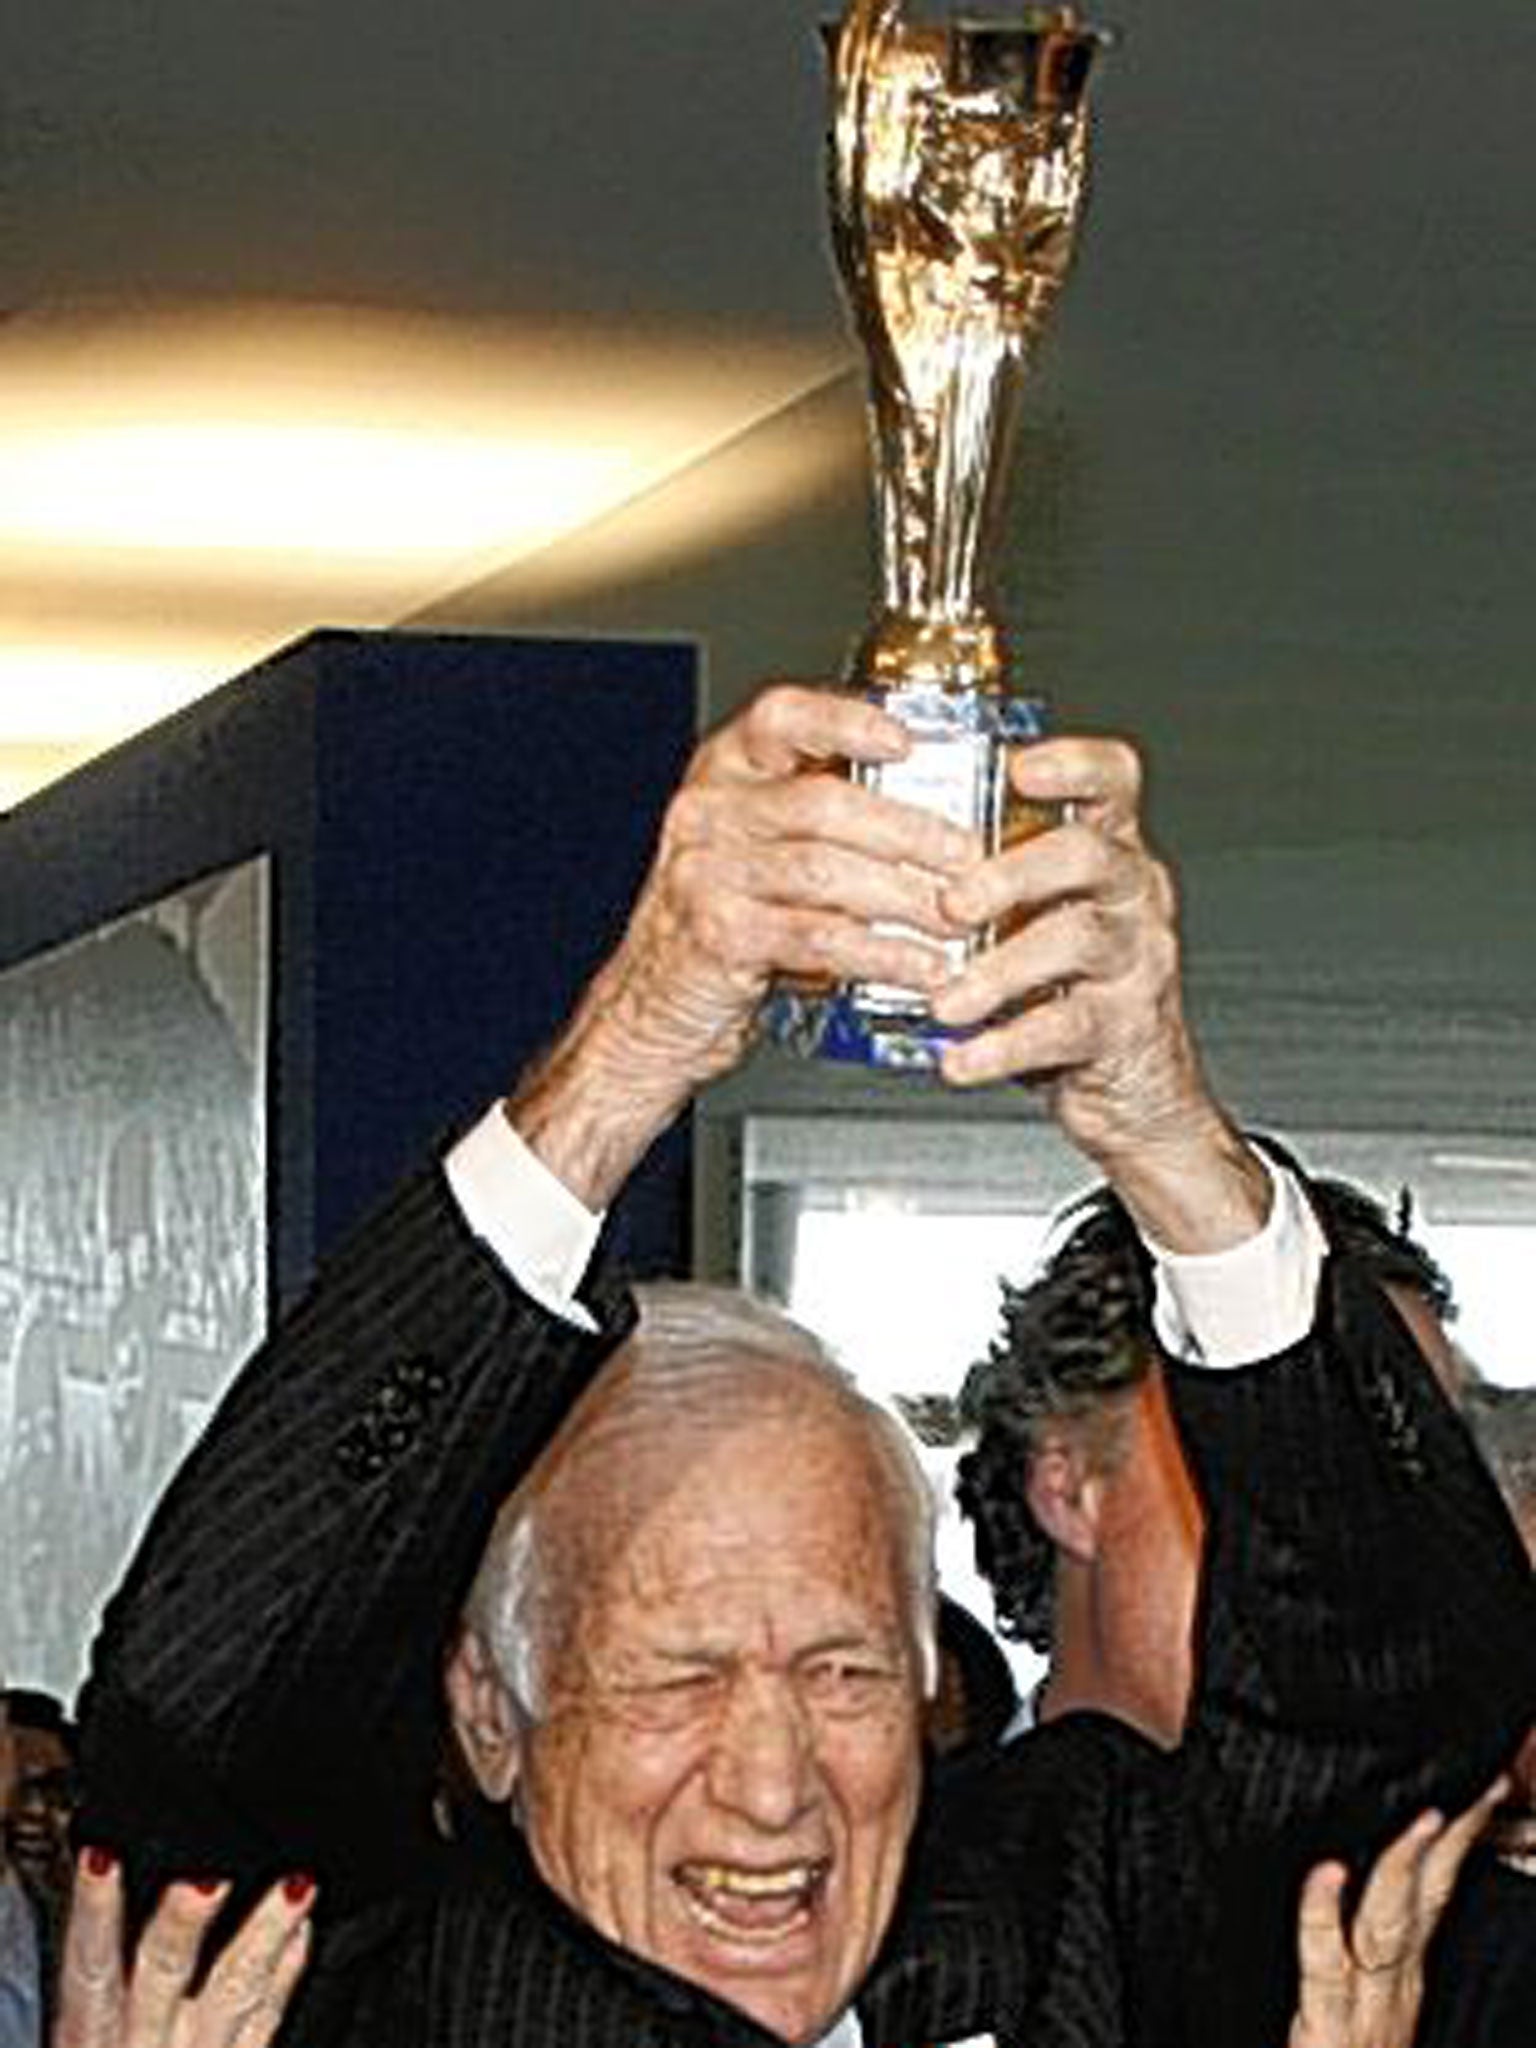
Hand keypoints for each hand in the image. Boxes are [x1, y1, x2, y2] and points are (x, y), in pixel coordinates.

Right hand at [54, 1853, 313, 2047]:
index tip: (105, 1859)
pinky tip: (304, 1934)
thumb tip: (125, 1877)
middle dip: (181, 1926)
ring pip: (231, 1996)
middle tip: (208, 1878)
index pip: (88, 1967)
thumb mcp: (87, 2032)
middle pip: (160, 1976)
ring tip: (296, 1887)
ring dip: (265, 1937)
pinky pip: (262, 2028)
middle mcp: (141, 2046)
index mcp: (91, 2035)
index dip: (94, 1914)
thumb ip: (102, 1976)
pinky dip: (284, 1978)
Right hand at [511, 682, 977, 1207]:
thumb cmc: (722, 925)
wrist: (650, 1009)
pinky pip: (818, 937)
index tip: (908, 741)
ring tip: (956, 916)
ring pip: (827, 871)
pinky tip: (919, 965)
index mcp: (723, 773)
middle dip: (911, 832)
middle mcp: (707, 812)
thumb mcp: (758, 852)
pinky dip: (881, 952)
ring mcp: (706, 873)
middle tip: (968, 858)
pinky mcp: (718, 936)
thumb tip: (936, 817)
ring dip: (906, 896)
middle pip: (824, 803)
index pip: (781, 718)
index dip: (847, 722)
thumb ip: (824, 825)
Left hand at [929, 736, 1268, 1249]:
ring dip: (997, 970)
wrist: (1131, 1092)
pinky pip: (1064, 1028)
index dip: (1073, 764)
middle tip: (952, 905)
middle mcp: (1129, 894)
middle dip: (1012, 873)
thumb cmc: (1064, 991)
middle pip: (1086, 852)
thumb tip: (880, 853)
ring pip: (1077, 939)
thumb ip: (981, 882)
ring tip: (945, 1001)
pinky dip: (1004, 1046)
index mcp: (1104, 853)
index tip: (1020, 768)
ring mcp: (1135, 959)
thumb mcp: (1030, 921)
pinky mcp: (1125, 1027)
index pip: (1110, 780)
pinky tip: (961, 1057)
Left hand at [1288, 1777, 1506, 2047]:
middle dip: (1456, 1840)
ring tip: (1429, 1817)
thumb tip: (1357, 1881)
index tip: (1483, 1792)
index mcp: (1400, 1977)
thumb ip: (1366, 1950)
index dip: (1461, 1841)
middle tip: (1479, 1788)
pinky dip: (1322, 1913)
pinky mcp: (1323, 2026)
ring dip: (1409, 1867)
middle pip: (1427, 1898)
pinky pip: (1325, 1962)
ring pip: (1390, 1924)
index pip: (1436, 1893)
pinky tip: (1326, 1873)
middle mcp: (1391, 1987)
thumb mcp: (1365, 2007)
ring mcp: (1362, 2006)